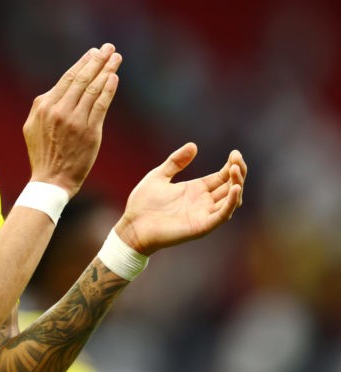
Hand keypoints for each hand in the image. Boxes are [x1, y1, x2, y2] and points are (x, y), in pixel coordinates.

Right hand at [22, 43, 121, 196]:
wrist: (51, 180)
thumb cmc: (43, 154)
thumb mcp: (32, 127)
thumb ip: (44, 107)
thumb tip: (58, 90)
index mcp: (43, 106)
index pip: (67, 79)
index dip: (82, 63)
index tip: (93, 52)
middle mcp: (58, 110)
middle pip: (81, 79)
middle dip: (96, 60)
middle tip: (108, 47)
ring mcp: (74, 120)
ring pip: (92, 89)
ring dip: (106, 70)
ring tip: (116, 58)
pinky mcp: (89, 131)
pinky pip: (100, 105)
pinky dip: (108, 90)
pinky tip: (114, 78)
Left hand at [114, 143, 245, 254]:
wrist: (132, 225)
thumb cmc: (143, 204)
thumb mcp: (159, 176)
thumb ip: (175, 162)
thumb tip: (193, 145)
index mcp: (196, 189)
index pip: (222, 177)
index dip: (232, 165)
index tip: (235, 153)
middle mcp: (204, 202)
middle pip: (231, 186)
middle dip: (238, 172)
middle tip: (237, 158)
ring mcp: (204, 214)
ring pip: (231, 200)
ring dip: (237, 185)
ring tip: (236, 169)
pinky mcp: (201, 226)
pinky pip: (222, 215)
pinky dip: (231, 203)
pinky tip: (234, 188)